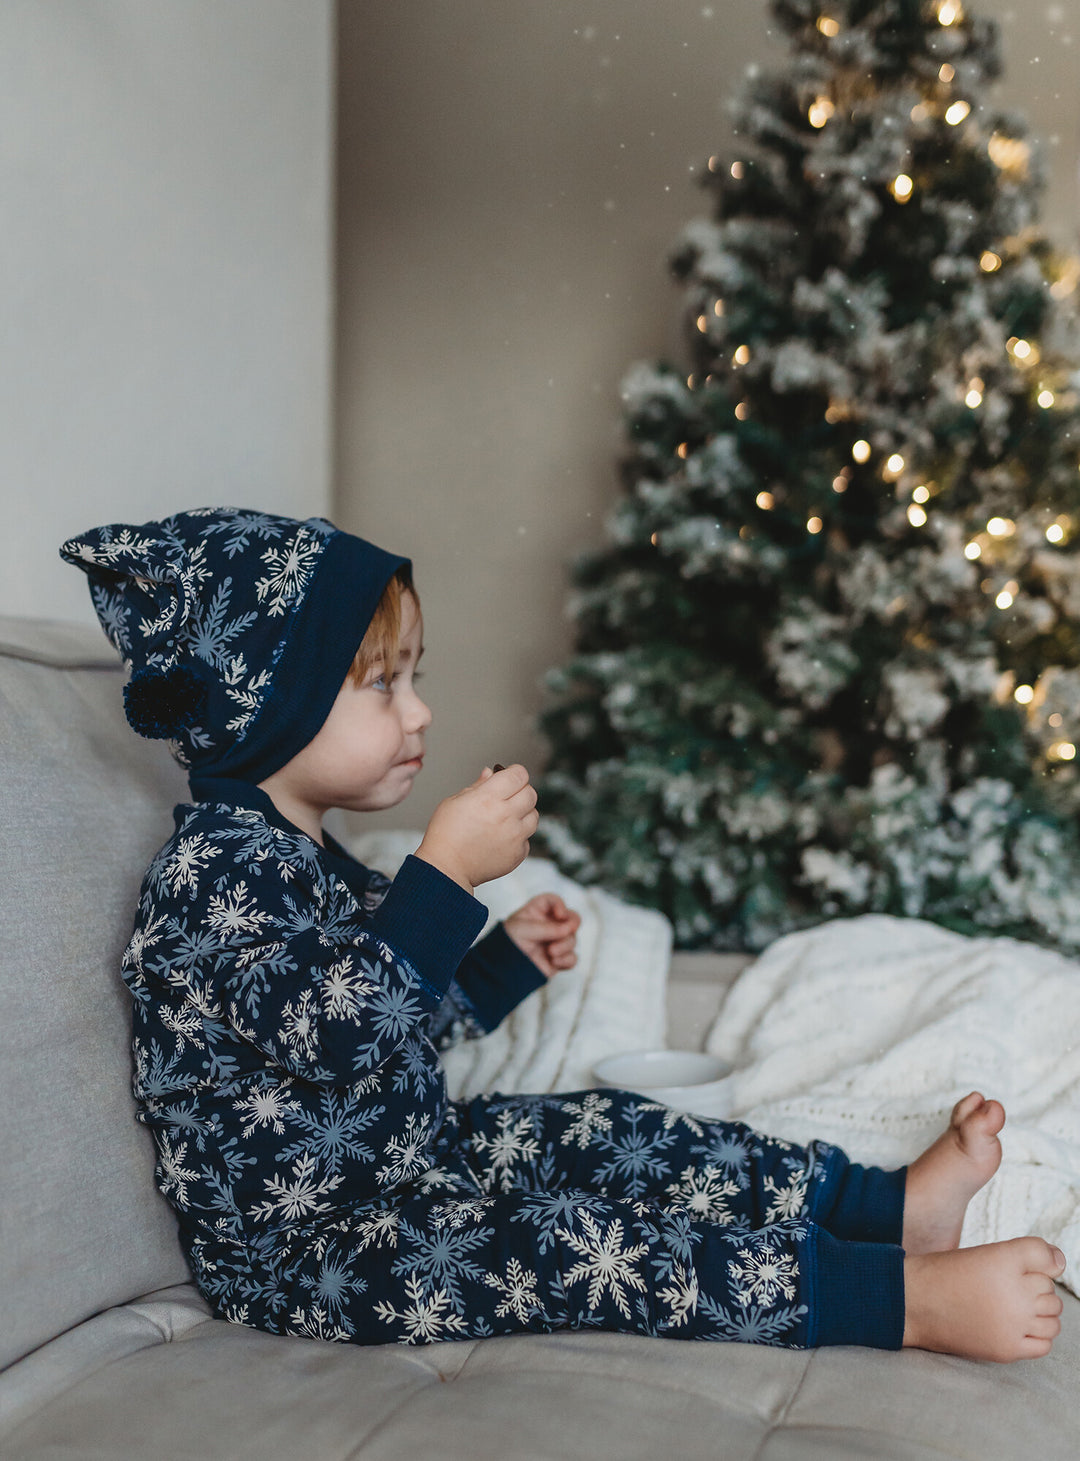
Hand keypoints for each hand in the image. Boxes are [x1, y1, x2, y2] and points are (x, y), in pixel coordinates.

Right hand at [415, 764, 538, 894]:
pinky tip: (501, 838)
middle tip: (507, 797)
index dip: (514, 773)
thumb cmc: (445, 834)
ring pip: (534, 815)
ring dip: (523, 813)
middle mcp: (505, 815)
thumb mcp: (455, 801)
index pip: (519, 774)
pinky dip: (518, 836)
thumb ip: (477, 785)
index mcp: (488, 798)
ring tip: (505, 819)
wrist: (446, 868)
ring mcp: (514, 836)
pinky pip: (528, 838)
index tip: (508, 777)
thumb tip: (490, 772)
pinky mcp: (517, 853)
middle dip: (521, 791)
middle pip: (531, 793)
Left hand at [503, 893, 580, 979]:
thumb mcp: (523, 929)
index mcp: (537, 912)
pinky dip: (566, 960)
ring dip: (565, 945)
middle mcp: (548, 925)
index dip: (560, 905)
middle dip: (573, 923)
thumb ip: (547, 928)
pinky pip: (572, 958)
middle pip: (571, 918)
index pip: (553, 901)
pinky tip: (554, 962)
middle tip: (570, 929)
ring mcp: (554, 942)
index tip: (559, 914)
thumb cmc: (507, 943)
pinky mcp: (557, 959)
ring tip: (551, 952)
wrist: (502, 969)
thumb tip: (568, 930)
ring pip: (572, 939)